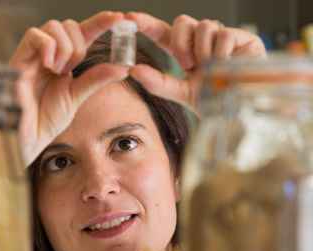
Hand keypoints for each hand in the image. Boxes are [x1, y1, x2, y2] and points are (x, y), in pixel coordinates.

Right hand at [10, 11, 128, 166]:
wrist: (30, 136)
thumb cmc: (48, 118)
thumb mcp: (77, 95)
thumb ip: (97, 78)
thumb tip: (124, 67)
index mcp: (63, 60)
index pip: (82, 33)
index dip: (100, 22)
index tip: (118, 17)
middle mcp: (47, 53)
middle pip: (68, 24)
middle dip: (78, 45)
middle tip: (72, 69)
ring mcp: (32, 55)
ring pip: (53, 26)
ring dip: (64, 48)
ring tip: (58, 72)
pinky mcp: (18, 59)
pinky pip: (34, 35)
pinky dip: (47, 47)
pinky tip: (49, 67)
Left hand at [125, 13, 266, 112]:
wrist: (243, 110)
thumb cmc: (215, 101)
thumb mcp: (182, 93)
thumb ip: (158, 83)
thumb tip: (133, 70)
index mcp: (186, 52)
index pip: (163, 34)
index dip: (148, 24)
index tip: (129, 18)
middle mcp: (202, 41)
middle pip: (182, 22)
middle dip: (180, 43)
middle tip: (188, 65)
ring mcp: (221, 37)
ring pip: (203, 26)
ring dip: (202, 51)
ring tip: (212, 69)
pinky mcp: (241, 37)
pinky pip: (223, 35)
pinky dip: (221, 54)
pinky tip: (227, 66)